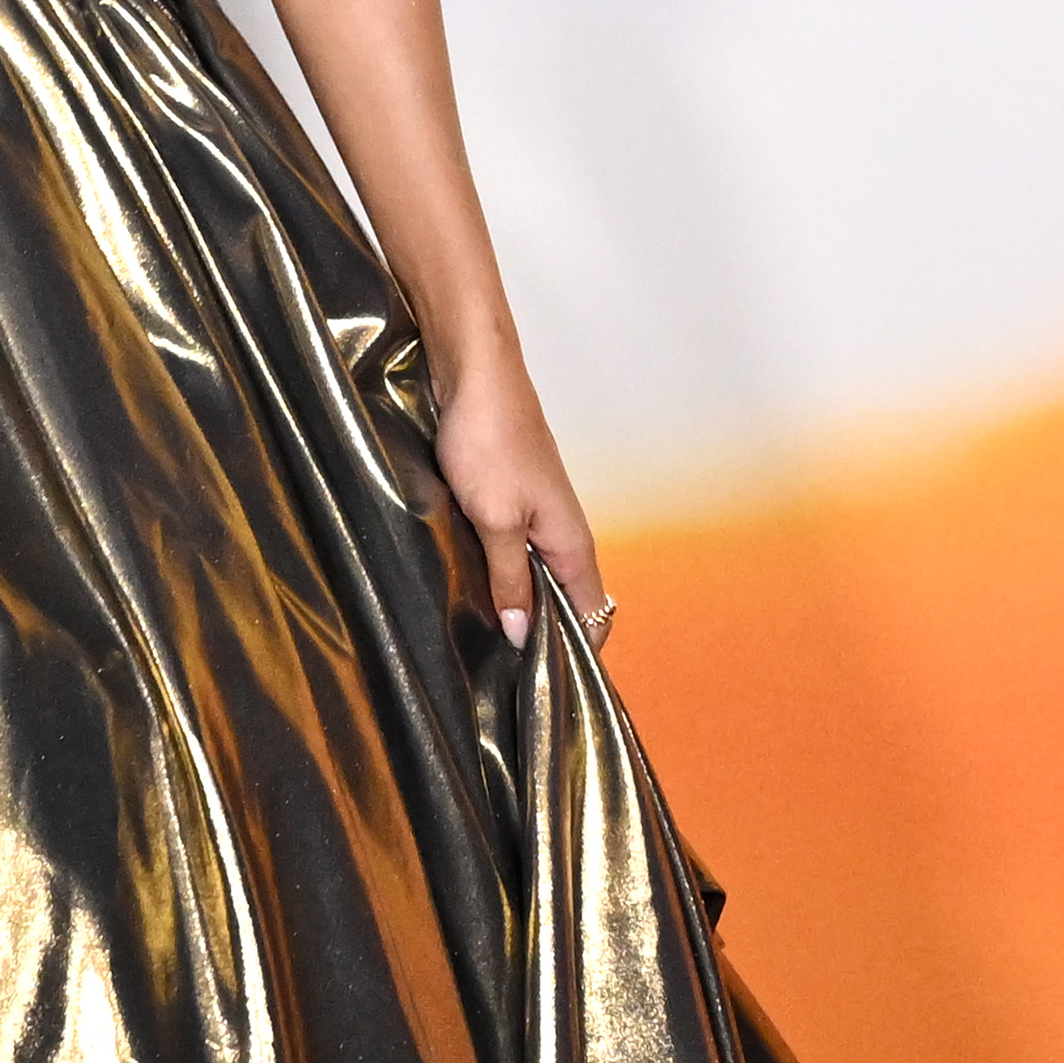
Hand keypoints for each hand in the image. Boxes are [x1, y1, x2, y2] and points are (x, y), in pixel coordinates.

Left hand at [431, 355, 607, 653]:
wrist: (473, 373)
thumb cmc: (489, 440)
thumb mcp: (494, 519)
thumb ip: (510, 577)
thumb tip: (522, 634)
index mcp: (572, 544)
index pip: (593, 617)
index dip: (577, 655)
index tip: (548, 689)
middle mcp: (563, 533)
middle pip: (565, 600)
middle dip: (542, 636)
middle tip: (504, 674)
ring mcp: (537, 514)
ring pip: (537, 575)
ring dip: (516, 603)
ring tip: (482, 640)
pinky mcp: (509, 497)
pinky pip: (513, 550)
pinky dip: (499, 574)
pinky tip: (470, 586)